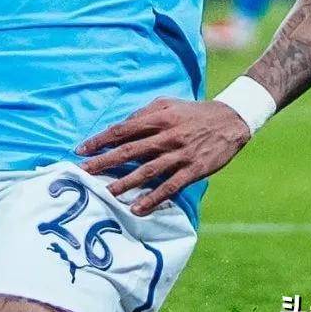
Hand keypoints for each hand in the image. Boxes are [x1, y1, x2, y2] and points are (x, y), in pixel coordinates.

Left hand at [77, 97, 250, 215]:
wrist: (230, 120)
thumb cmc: (192, 112)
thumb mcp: (167, 104)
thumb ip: (144, 113)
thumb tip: (121, 125)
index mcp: (158, 118)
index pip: (122, 130)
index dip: (100, 140)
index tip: (81, 150)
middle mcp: (166, 136)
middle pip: (129, 151)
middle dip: (104, 162)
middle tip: (83, 172)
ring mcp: (180, 154)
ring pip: (147, 171)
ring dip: (125, 183)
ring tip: (107, 193)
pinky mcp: (193, 170)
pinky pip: (170, 187)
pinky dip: (153, 199)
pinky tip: (138, 208)